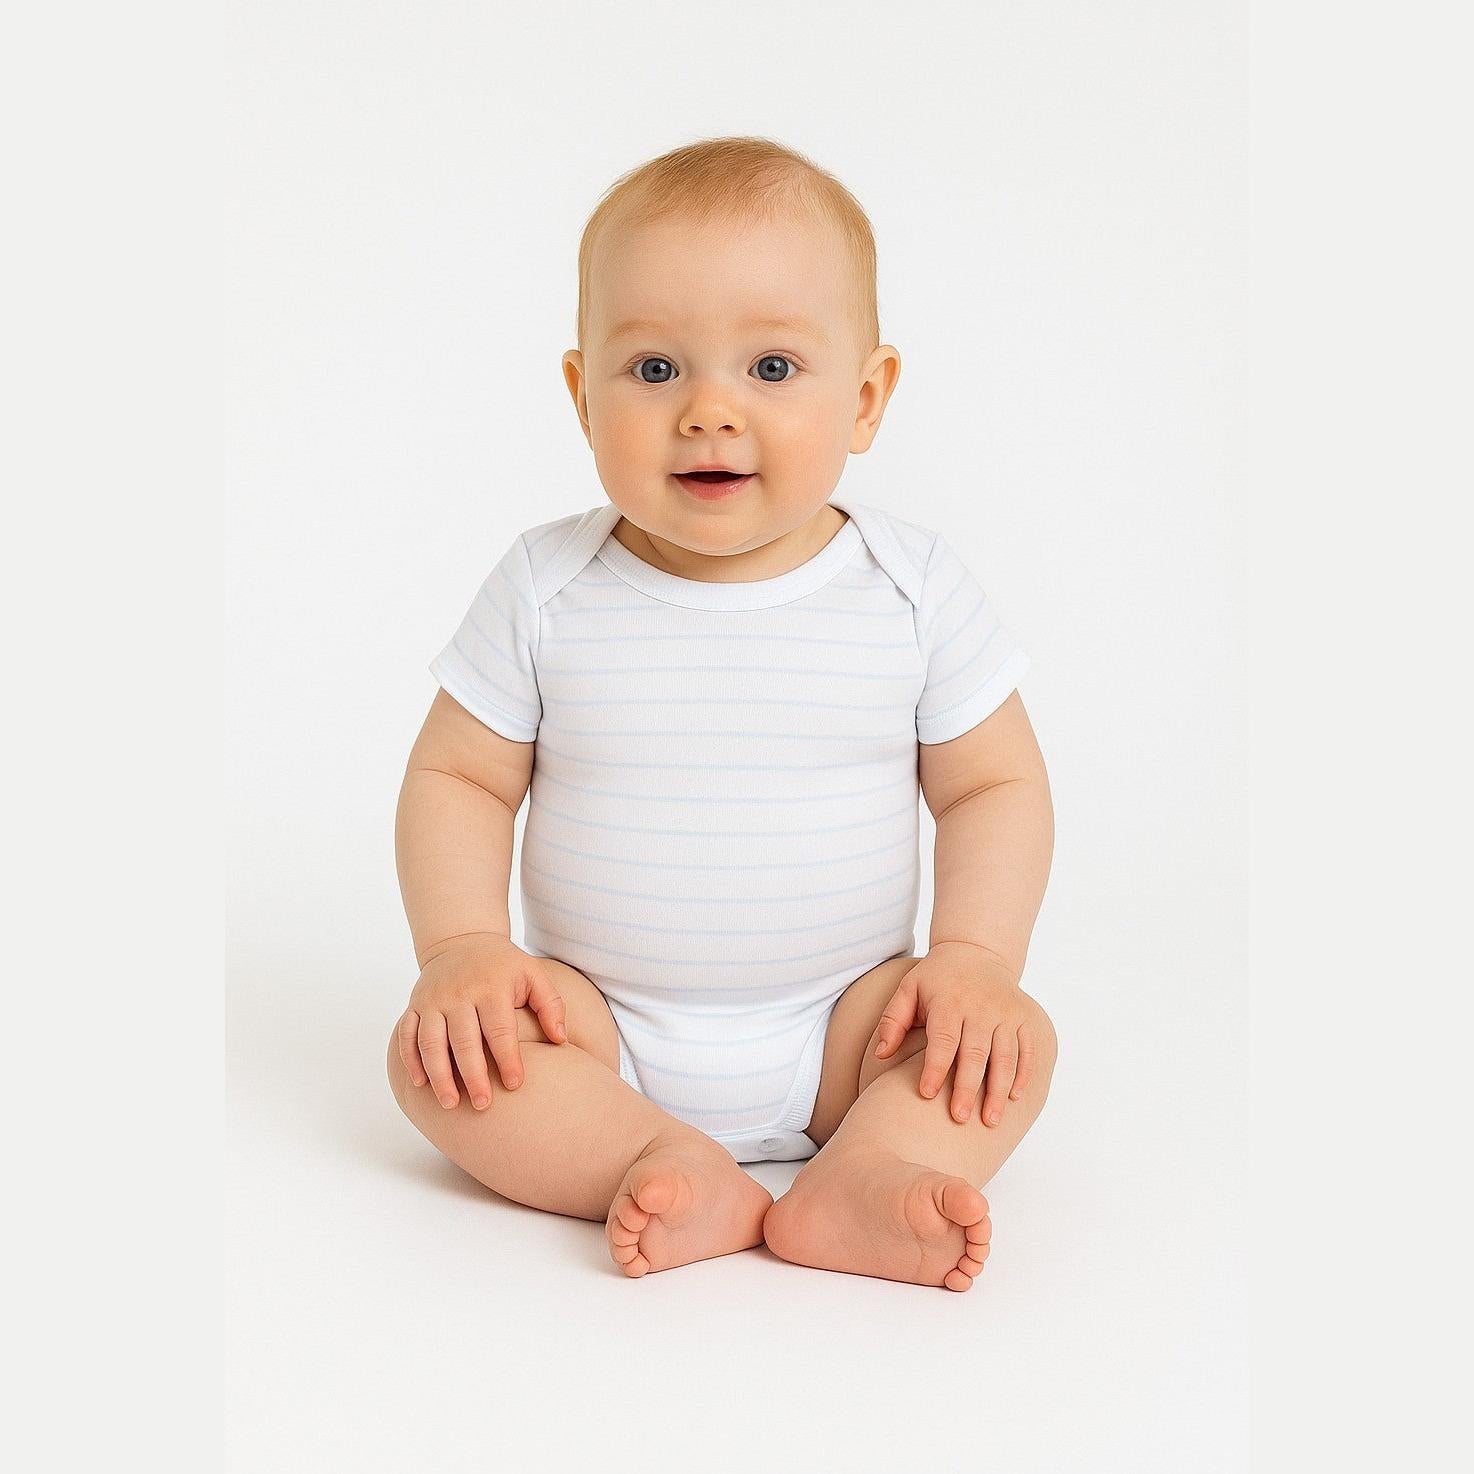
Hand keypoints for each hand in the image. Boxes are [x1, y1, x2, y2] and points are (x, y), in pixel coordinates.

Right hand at [395, 933, 567, 1110]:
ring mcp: (433, 1000)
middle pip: (464, 1040)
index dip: (508, 1058)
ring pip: (431, 1042)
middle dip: (473, 1075)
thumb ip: (550, 1005)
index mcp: (491, 987)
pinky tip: (421, 1084)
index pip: (499, 1029)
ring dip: (439, 1075)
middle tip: (483, 1104)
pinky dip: (411, 1060)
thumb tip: (560, 1040)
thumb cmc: (503, 966)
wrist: (462, 940)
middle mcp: (458, 993)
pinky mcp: (415, 1005)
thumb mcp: (533, 975)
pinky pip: (408, 1035)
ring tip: (451, 1104)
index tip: (515, 1085)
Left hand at [872, 942, 1039, 1127]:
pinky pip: (1027, 1049)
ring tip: (990, 1121)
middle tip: (958, 1118)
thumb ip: (892, 1021)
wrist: (976, 951)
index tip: (926, 1094)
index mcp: (949, 1001)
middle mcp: (980, 1007)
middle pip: (975, 1053)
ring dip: (998, 1090)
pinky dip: (1024, 1074)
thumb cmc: (936, 978)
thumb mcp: (908, 989)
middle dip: (967, 1088)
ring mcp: (1005, 1012)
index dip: (934, 1067)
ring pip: (1004, 1056)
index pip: (942, 1040)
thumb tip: (880, 1055)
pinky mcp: (1024, 1017)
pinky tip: (1014, 1098)